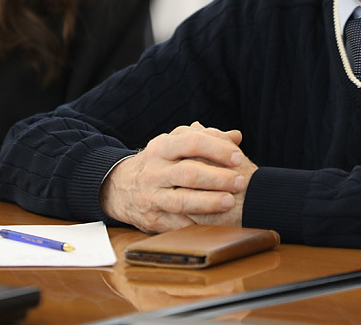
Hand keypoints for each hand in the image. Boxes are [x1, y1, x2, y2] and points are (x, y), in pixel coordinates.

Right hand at [100, 123, 248, 232]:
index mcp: (161, 147)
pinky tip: (214, 223)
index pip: (191, 142)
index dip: (217, 149)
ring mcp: (151, 195)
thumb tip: (236, 136)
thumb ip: (205, 138)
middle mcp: (154, 170)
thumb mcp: (174, 144)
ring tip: (230, 202)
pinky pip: (176, 223)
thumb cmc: (158, 163)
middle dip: (218, 178)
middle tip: (240, 181)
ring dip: (209, 202)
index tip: (238, 157)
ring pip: (182, 200)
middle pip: (189, 173)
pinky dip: (196, 224)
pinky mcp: (152, 218)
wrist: (120, 186)